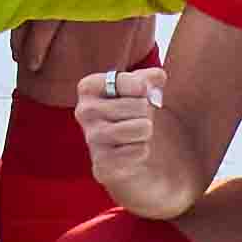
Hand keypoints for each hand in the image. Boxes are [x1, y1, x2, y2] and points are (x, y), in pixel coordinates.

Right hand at [75, 65, 193, 218]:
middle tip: (134, 119)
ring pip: (141, 128)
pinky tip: (130, 151)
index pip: (136, 83)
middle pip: (140, 106)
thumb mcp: (140, 89)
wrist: (126, 153)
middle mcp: (84, 111)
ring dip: (145, 133)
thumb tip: (158, 77)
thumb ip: (150, 78)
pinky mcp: (102, 165)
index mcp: (89, 87)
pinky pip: (139, 151)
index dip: (146, 92)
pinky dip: (142, 151)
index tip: (136, 97)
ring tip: (134, 134)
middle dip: (146, 114)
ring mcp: (91, 139)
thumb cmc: (131, 114)